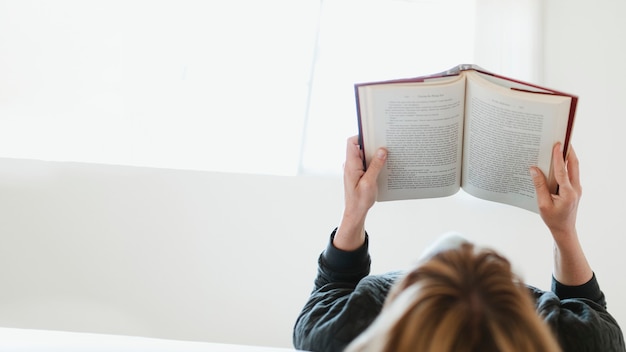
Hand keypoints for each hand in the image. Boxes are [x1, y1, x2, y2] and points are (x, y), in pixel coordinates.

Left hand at [334, 136, 386, 250]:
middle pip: (360, 147)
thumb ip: (375, 166)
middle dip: (372, 144)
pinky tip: (384, 166)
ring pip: (365, 155)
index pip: (351, 142)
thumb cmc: (359, 200)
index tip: (374, 134)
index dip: (361, 136)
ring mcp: (354, 169)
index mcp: (350, 164)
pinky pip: (366, 163)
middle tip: (385, 143)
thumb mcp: (369, 183)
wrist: (355, 213)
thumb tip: (382, 150)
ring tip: (387, 155)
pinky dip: (374, 163)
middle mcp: (351, 164)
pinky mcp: (359, 174)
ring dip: (375, 155)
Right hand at [531, 143, 591, 284]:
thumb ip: (539, 185)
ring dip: (568, 157)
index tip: (556, 144)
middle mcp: (575, 189)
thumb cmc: (553, 219)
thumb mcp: (542, 203)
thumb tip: (534, 169)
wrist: (564, 231)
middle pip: (574, 165)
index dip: (559, 157)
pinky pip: (571, 174)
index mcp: (568, 193)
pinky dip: (565, 166)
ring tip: (560, 146)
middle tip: (562, 138)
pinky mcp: (574, 190)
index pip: (562, 170)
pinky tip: (557, 162)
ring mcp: (576, 189)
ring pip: (574, 168)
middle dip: (568, 151)